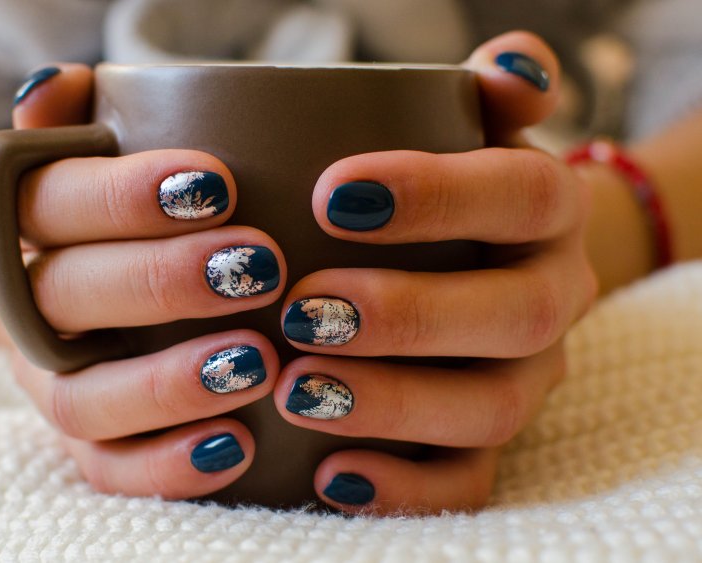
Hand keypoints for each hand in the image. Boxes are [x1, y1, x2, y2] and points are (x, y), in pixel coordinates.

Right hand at [0, 64, 287, 497]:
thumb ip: (78, 116)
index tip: (218, 182)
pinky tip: (238, 446)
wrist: (83, 295)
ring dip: (167, 384)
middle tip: (257, 266)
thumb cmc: (120, 213)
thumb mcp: (98, 152)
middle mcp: (26, 307)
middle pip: (66, 295)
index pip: (48, 200)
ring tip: (257, 362)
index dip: (122, 194)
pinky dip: (166, 466)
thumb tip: (54, 91)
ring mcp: (49, 383)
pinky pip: (108, 470)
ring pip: (82, 399)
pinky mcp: (85, 444)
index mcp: (26, 225)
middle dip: (161, 280)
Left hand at [273, 31, 596, 514]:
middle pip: (514, 316)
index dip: (436, 195)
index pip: (519, 196)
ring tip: (297, 390)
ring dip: (394, 404)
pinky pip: (469, 482)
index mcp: (549, 210)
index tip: (330, 194)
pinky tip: (328, 473)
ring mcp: (525, 376)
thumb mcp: (469, 127)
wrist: (490, 255)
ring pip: (490, 408)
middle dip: (408, 316)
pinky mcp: (489, 441)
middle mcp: (551, 297)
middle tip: (303, 309)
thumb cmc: (450, 182)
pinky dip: (404, 487)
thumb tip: (512, 66)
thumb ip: (491, 91)